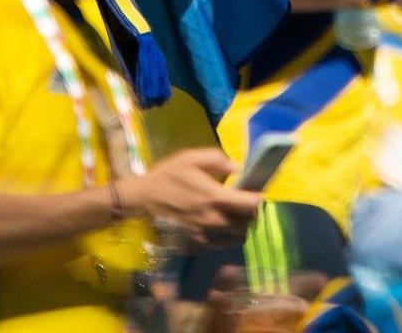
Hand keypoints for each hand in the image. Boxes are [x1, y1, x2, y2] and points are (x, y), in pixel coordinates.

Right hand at [113, 149, 260, 247]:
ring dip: (241, 227)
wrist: (144, 198)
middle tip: (245, 204)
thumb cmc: (169, 175)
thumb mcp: (192, 157)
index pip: (251, 205)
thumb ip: (219, 160)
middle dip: (251, 214)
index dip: (257, 198)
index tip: (254, 192)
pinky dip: (227, 237)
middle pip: (248, 224)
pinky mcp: (197, 243)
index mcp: (215, 197)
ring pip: (238, 238)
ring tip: (235, 216)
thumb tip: (238, 168)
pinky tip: (220, 225)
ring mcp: (206, 234)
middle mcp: (214, 220)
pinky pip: (222, 244)